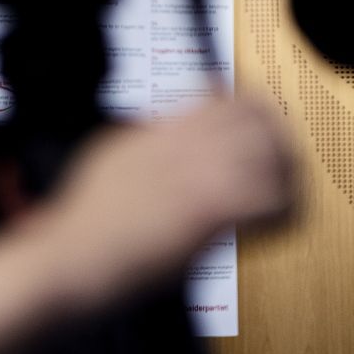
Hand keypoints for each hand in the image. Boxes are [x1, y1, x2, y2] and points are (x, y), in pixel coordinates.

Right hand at [42, 93, 294, 306]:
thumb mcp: (107, 156)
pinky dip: (280, 211)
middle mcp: (184, 145)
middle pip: (258, 117)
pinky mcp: (206, 212)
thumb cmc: (81, 223)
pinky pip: (268, 200)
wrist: (69, 256)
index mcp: (161, 129)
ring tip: (282, 196)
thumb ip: (142, 138)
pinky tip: (267, 226)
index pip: (226, 96)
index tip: (262, 130)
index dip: (254, 111)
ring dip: (285, 175)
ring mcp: (196, 175)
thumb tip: (159, 129)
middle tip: (283, 165)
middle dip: (278, 140)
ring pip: (272, 154)